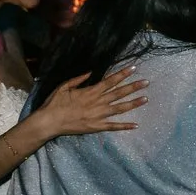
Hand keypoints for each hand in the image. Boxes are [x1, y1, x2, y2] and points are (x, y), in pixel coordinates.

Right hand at [32, 65, 147, 137]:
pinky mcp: (97, 126)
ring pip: (120, 108)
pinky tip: (136, 125)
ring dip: (134, 103)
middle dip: (134, 86)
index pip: (111, 81)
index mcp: (91, 91)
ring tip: (146, 99)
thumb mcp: (64, 86)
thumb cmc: (55, 103)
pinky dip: (125, 126)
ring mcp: (99, 115)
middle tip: (146, 82)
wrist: (49, 121)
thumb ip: (78, 79)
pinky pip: (113, 126)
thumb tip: (90, 72)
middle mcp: (98, 102)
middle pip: (119, 93)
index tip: (134, 68)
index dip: (123, 74)